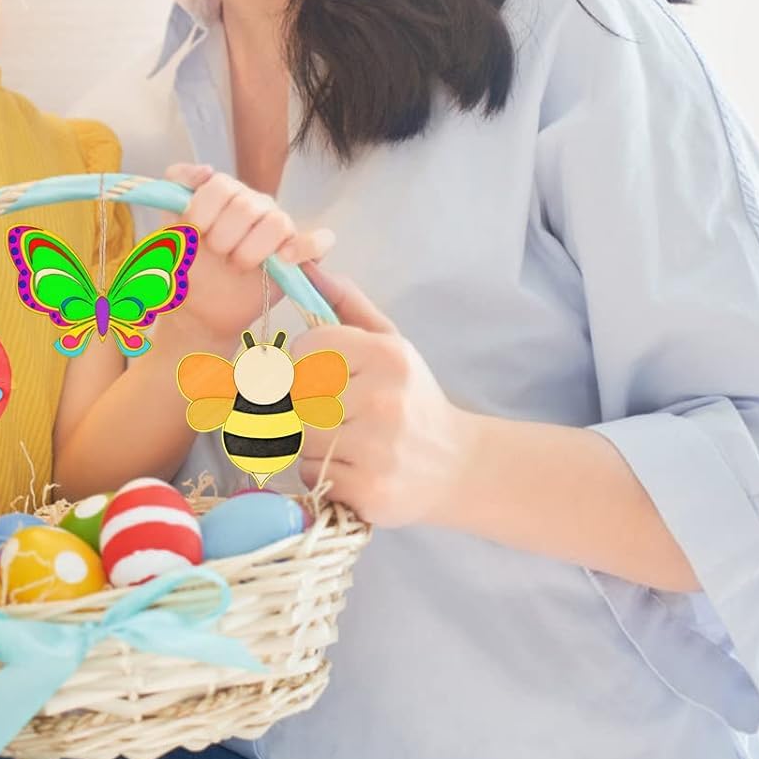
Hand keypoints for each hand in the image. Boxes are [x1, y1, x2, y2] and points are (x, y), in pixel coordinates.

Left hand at [161, 163, 334, 350]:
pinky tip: (283, 259)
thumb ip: (177, 187)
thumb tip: (206, 170)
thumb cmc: (185, 265)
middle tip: (215, 254)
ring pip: (278, 223)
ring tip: (237, 265)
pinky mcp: (298, 257)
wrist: (198, 308)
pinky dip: (304, 248)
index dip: (203, 211)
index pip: (221, 185)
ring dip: (251, 250)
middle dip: (223, 237)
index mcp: (225, 193)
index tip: (193, 232)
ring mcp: (278, 229)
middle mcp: (255, 205)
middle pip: (248, 205)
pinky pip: (318, 242)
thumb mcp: (168, 224)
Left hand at [292, 262, 473, 527]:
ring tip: (348, 440)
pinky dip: (323, 473)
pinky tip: (353, 467)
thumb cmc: (412, 397)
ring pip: (302, 436)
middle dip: (310, 403)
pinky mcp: (370, 491)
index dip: (308, 361)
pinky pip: (311, 473)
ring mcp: (378, 449)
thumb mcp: (389, 342)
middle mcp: (383, 400)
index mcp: (387, 356)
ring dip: (314, 441)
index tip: (328, 373)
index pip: (308, 348)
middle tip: (339, 411)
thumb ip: (347, 304)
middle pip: (300, 394)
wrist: (458, 465)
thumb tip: (305, 268)